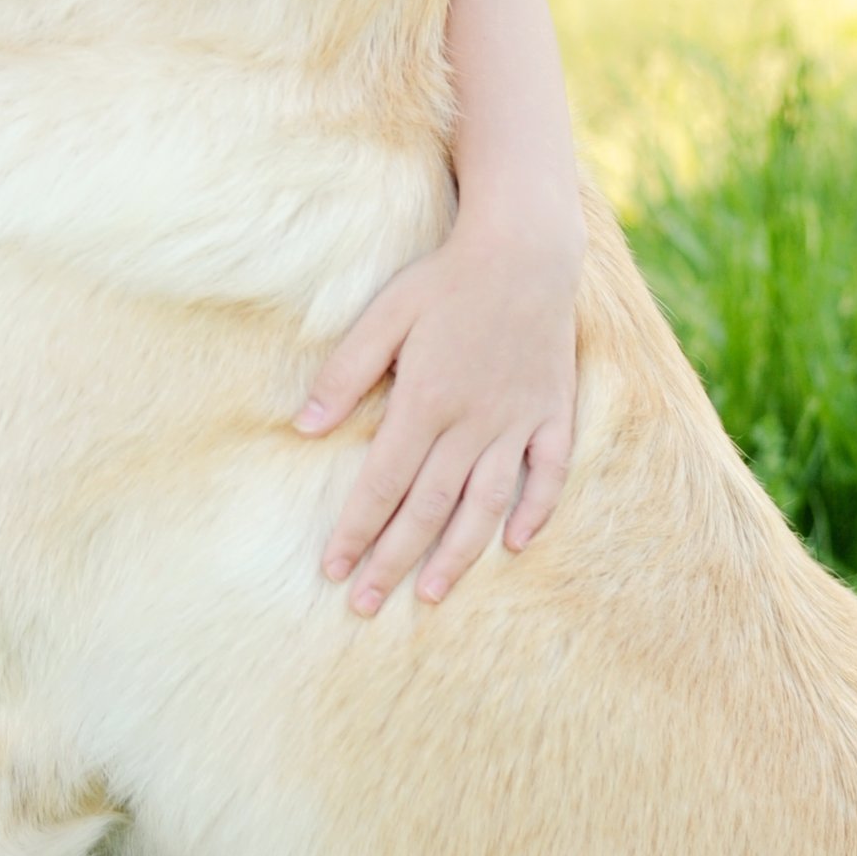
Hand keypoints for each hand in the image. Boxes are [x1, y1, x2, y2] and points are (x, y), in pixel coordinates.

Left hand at [297, 214, 578, 616]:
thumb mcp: (384, 315)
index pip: (381, 485)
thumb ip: (344, 374)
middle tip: (365, 605)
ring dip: (457, 554)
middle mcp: (473, 422)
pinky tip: (515, 545)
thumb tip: (303, 427)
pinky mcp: (553, 412)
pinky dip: (535, 512)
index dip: (356, 531)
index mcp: (425, 402)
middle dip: (393, 560)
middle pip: (428, 508)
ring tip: (431, 593)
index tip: (333, 569)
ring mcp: (518, 421)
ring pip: (486, 504)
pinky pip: (549, 474)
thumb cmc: (445, 281)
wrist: (526, 249)